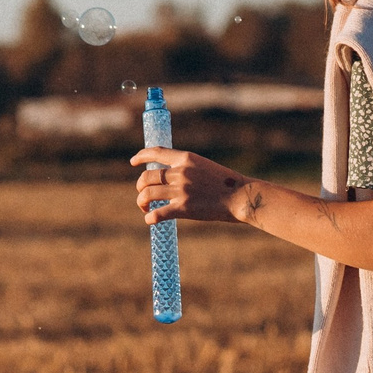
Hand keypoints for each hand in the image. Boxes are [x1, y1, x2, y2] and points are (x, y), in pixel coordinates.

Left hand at [131, 147, 254, 225]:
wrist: (240, 196)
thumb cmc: (225, 184)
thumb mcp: (204, 166)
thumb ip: (186, 169)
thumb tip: (168, 176)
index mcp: (186, 158)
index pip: (156, 152)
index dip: (141, 156)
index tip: (133, 161)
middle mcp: (180, 172)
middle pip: (147, 177)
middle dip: (140, 186)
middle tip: (143, 195)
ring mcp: (181, 190)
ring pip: (147, 194)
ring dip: (142, 202)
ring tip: (145, 208)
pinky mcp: (183, 208)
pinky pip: (157, 213)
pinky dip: (150, 217)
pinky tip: (150, 219)